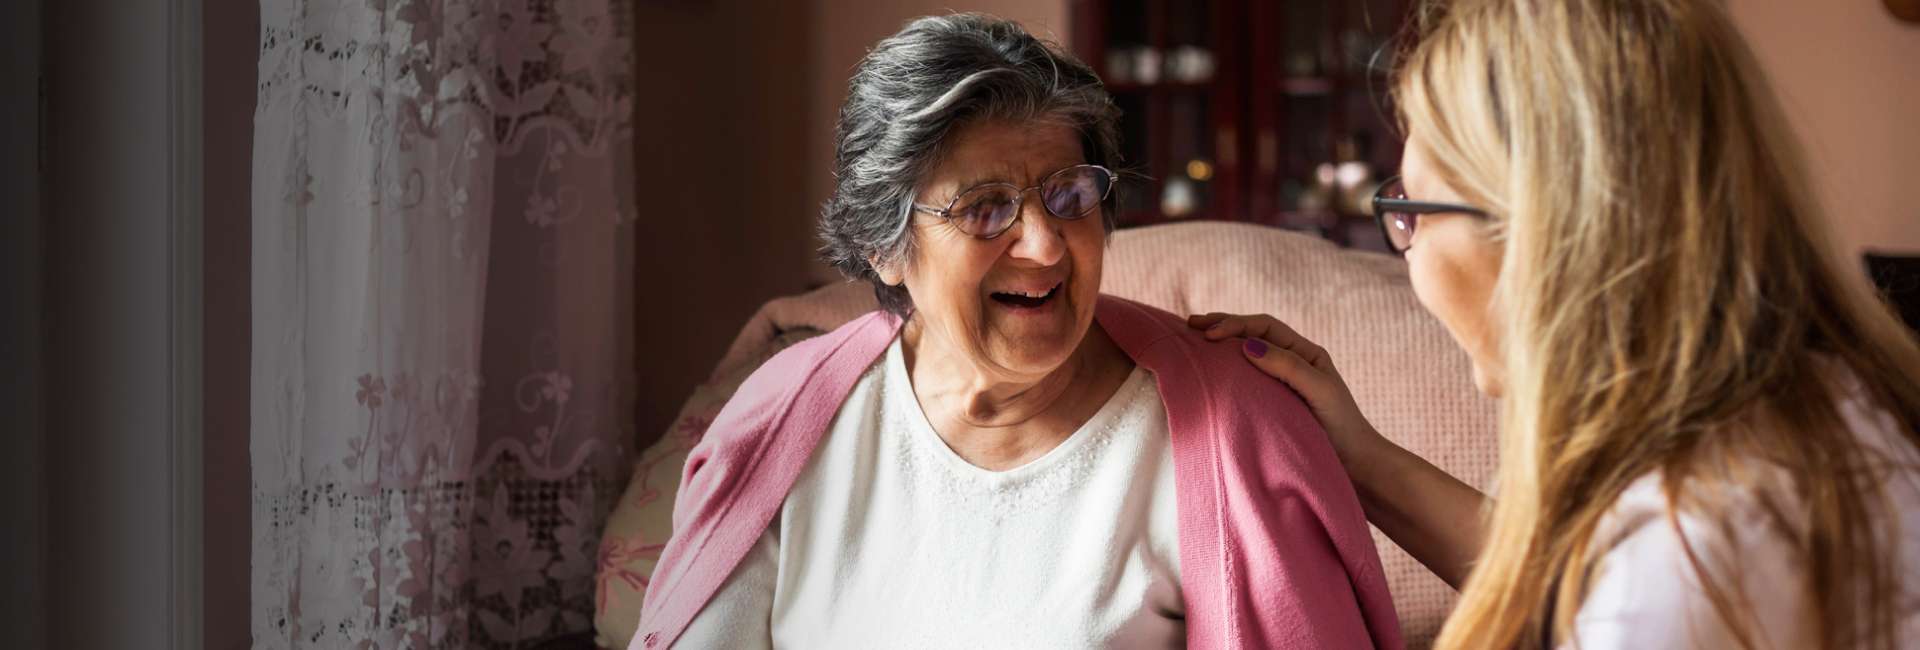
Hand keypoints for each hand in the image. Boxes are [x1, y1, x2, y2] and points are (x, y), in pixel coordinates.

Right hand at [1187, 312, 1386, 467]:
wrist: (1354, 466)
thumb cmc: (1342, 427)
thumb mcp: (1320, 390)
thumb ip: (1288, 367)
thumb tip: (1247, 346)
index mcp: (1304, 353)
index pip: (1264, 327)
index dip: (1235, 325)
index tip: (1210, 335)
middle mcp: (1290, 363)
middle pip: (1251, 335)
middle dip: (1221, 326)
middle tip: (1191, 324)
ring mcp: (1278, 385)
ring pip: (1244, 357)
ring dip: (1219, 347)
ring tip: (1191, 341)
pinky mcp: (1269, 406)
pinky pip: (1243, 382)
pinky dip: (1224, 373)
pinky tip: (1207, 374)